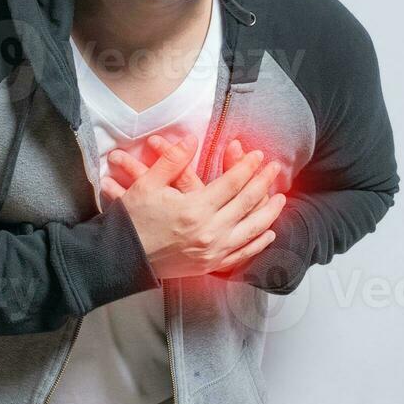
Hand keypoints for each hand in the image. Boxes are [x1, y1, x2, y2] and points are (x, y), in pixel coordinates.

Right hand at [99, 133, 286, 278]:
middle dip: (263, 183)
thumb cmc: (133, 221)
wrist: (122, 258)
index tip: (257, 155)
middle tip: (275, 168)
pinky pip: (241, 254)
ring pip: (251, 230)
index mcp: (194, 210)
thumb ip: (172, 160)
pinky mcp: (209, 265)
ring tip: (281, 198)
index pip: (231, 184)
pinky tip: (268, 233)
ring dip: (269, 212)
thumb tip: (192, 138)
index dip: (246, 167)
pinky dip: (258, 243)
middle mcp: (208, 232)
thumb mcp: (147, 185)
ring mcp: (212, 251)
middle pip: (246, 203)